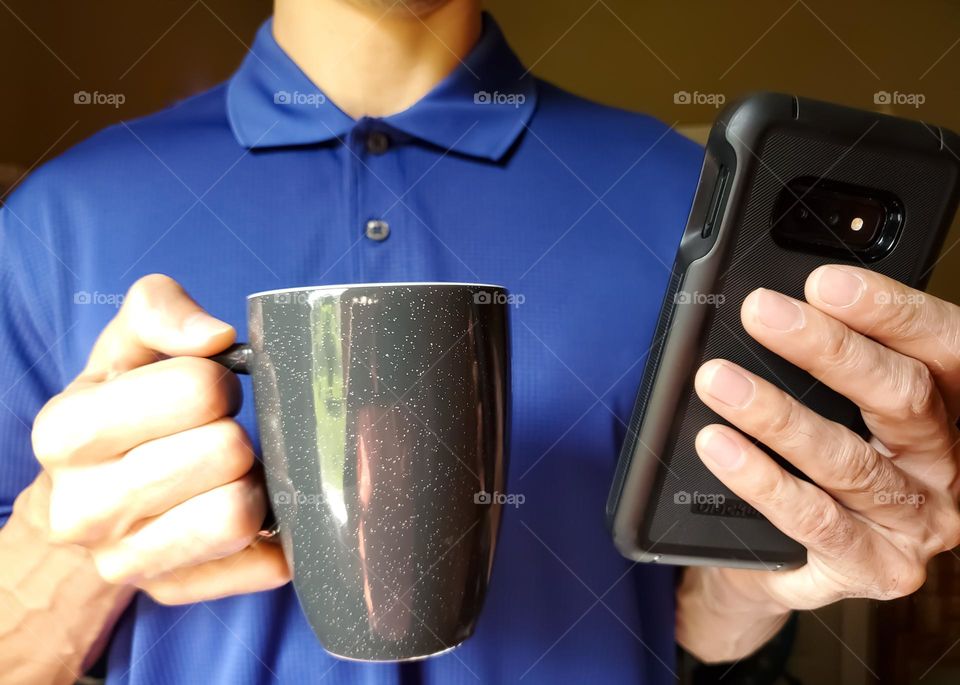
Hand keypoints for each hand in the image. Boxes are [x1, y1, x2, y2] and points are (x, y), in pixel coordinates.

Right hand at [32, 274, 289, 603]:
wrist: (89, 496)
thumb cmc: (121, 407)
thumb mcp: (126, 345)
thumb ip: (160, 311)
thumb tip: (215, 337)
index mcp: (65, 432)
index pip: (197, 390)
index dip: (219, 381)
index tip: (209, 390)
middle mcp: (82, 509)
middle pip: (225, 452)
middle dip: (237, 432)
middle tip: (222, 433)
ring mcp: (124, 561)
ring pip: (239, 514)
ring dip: (256, 481)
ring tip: (235, 471)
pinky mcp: (173, 592)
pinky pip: (262, 562)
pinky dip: (273, 531)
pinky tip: (247, 509)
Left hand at [679, 265, 959, 659]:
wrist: (780, 562)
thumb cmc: (811, 466)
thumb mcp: (835, 407)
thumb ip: (830, 364)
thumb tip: (777, 304)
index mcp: (946, 413)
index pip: (941, 350)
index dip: (889, 311)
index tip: (825, 282)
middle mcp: (944, 468)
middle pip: (901, 398)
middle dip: (827, 349)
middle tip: (763, 314)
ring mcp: (915, 524)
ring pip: (849, 460)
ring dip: (777, 414)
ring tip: (719, 381)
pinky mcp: (876, 567)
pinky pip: (814, 520)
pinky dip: (762, 479)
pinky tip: (721, 448)